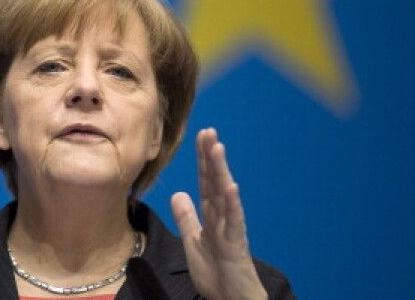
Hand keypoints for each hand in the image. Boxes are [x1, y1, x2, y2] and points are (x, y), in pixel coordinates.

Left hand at [170, 128, 266, 299]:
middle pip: (215, 181)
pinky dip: (233, 204)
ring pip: (224, 194)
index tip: (201, 135)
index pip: (206, 181)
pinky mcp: (235, 244)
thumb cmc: (216, 272)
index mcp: (212, 215)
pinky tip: (231, 186)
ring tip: (218, 148)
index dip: (202, 159)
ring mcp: (230, 228)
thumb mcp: (193, 240)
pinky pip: (234, 221)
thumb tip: (178, 193)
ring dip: (221, 171)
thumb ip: (187, 217)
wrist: (230, 299)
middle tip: (209, 131)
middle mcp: (223, 216)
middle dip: (211, 156)